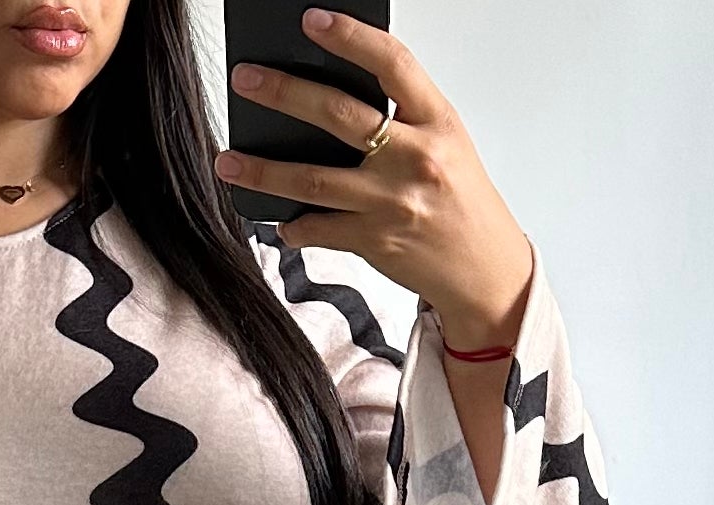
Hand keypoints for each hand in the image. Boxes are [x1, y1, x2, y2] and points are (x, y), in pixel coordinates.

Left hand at [216, 6, 534, 346]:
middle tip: (247, 80)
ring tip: (229, 161)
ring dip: (263, 170)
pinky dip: (294, 226)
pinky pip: (319, 229)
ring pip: (314, 180)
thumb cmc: (461, 201)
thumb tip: (339, 93)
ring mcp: (391, 203)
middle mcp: (415, 159)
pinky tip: (281, 221)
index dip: (350, 38)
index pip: (392, 64)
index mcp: (437, 122)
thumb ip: (403, 116)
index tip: (313, 21)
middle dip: (285, 94)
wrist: (484, 270)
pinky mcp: (375, 242)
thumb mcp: (447, 142)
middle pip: (339, 115)